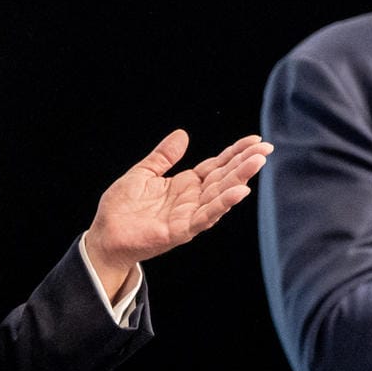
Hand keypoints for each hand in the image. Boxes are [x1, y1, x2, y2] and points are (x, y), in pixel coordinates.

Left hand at [84, 131, 272, 296]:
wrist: (105, 236)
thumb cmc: (121, 208)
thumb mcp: (143, 173)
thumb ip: (163, 156)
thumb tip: (183, 134)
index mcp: (186, 185)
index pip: (217, 166)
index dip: (235, 153)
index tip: (255, 140)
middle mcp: (192, 200)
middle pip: (224, 178)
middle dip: (245, 163)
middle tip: (266, 149)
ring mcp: (189, 216)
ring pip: (220, 195)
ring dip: (240, 180)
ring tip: (257, 163)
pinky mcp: (181, 231)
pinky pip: (205, 216)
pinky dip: (223, 204)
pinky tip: (240, 192)